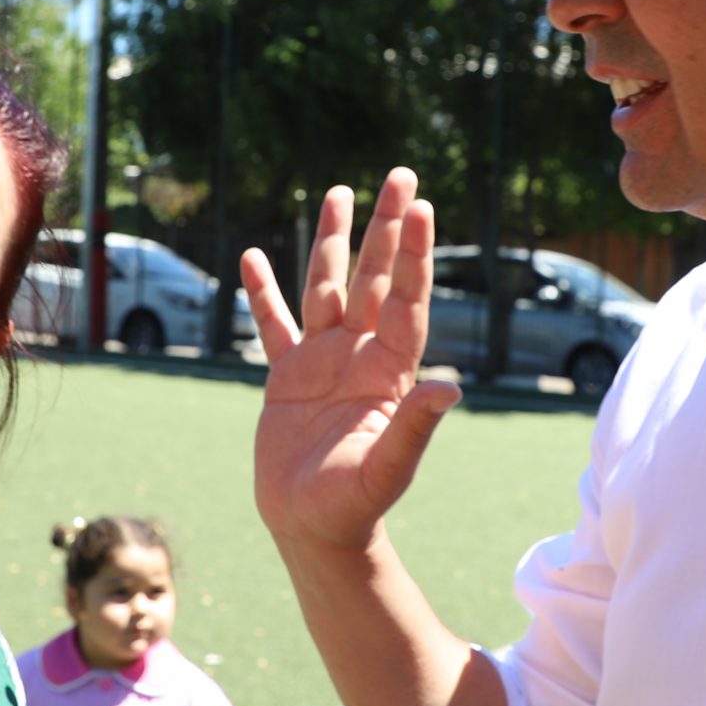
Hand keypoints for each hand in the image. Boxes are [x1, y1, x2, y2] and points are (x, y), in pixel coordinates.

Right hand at [245, 167, 461, 555]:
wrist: (313, 530)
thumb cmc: (354, 506)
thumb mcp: (386, 469)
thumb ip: (414, 428)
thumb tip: (451, 388)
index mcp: (388, 372)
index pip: (405, 300)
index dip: (413, 255)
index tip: (422, 209)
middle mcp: (359, 355)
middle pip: (374, 278)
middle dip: (386, 228)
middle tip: (400, 176)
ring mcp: (322, 362)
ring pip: (328, 288)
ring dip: (333, 242)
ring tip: (339, 192)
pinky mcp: (286, 377)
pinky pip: (274, 325)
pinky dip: (263, 293)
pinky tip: (254, 256)